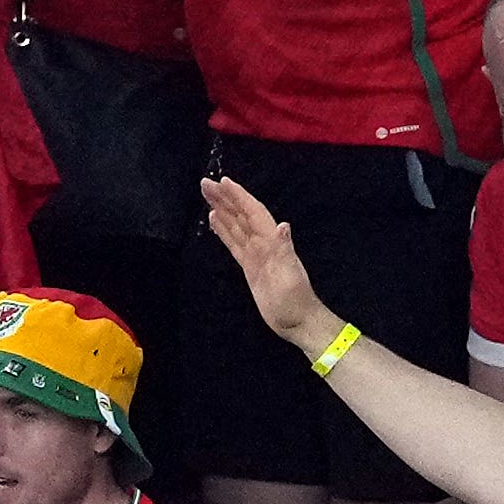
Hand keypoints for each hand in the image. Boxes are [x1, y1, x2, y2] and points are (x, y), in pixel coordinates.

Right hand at [198, 171, 341, 365]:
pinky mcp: (250, 266)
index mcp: (272, 243)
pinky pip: (234, 243)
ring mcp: (256, 254)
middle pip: (241, 215)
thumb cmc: (295, 302)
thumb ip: (285, 250)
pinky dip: (224, 230)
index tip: (223, 182)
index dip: (239, 197)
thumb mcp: (291, 277)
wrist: (298, 322)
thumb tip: (282, 225)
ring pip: (236, 226)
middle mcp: (263, 244)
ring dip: (223, 209)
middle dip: (225, 198)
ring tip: (207, 195)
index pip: (253, 213)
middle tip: (205, 183)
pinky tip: (215, 220)